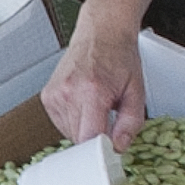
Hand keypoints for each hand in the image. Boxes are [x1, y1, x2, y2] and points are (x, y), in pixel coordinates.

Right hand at [41, 9, 151, 148]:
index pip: (87, 139)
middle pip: (78, 139)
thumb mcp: (137, 91)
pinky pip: (61, 123)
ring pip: (69, 134)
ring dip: (84, 128)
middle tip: (108, 120)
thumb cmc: (119, 57)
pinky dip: (74, 120)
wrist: (101, 32)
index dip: (99, 150)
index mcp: (92, 91)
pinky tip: (84, 103)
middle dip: (95, 137)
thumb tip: (119, 147)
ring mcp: (54, 94)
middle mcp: (68, 92)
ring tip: (95, 106)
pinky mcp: (47, 96)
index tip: (108, 152)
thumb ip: (131, 123)